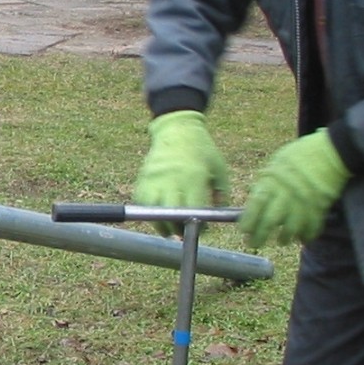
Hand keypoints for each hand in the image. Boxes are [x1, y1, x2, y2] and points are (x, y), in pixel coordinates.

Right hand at [132, 109, 230, 230]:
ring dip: (160, 225)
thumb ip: (221, 194)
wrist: (177, 128)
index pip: (193, 211)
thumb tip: (217, 216)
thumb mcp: (219, 169)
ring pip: (152, 211)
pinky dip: (147, 212)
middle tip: (184, 236)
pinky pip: (141, 202)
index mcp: (194, 177)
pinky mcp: (143, 177)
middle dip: (177, 230)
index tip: (202, 230)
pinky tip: (157, 217)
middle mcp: (172, 179)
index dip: (198, 226)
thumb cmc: (202, 148)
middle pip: (170, 215)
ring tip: (168, 231)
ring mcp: (155, 178)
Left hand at [241, 130, 350, 246]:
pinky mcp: (321, 208)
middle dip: (260, 236)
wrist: (330, 151)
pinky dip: (306, 235)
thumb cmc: (299, 155)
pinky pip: (312, 228)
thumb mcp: (276, 164)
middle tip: (254, 243)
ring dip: (284, 238)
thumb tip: (252, 198)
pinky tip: (301, 238)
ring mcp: (304, 203)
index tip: (244, 231)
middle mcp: (286, 194)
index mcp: (272, 181)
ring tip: (280, 240)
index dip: (248, 221)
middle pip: (270, 222)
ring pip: (291, 229)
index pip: (255, 205)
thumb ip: (265, 183)